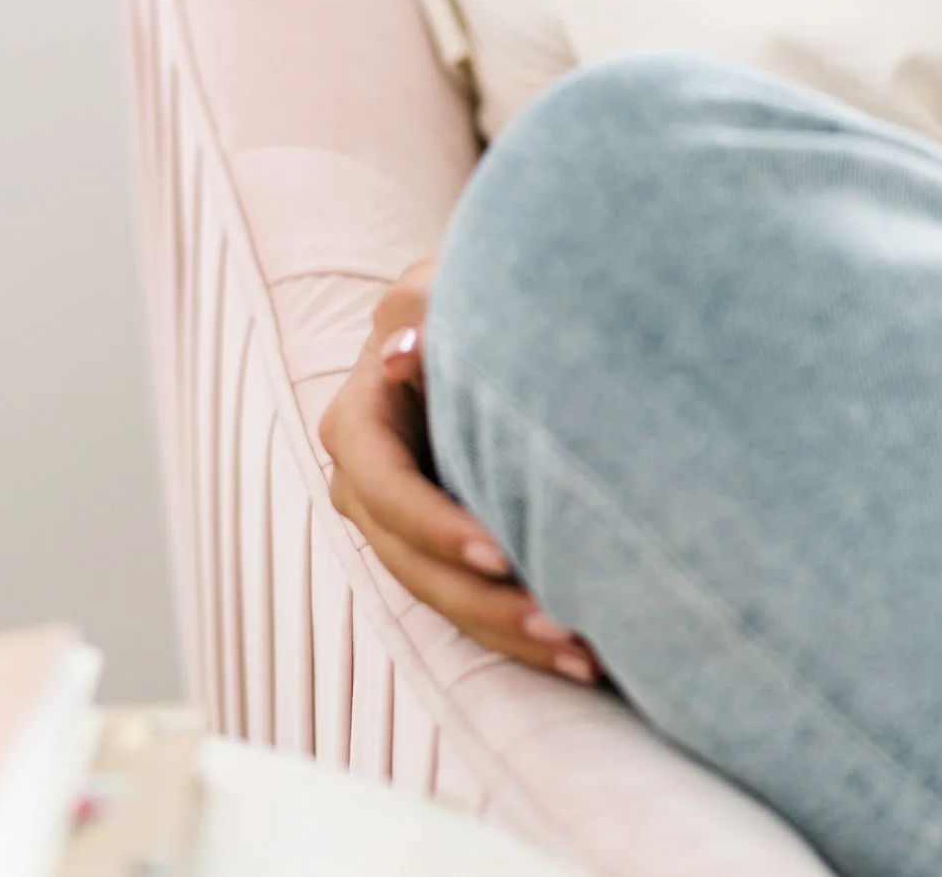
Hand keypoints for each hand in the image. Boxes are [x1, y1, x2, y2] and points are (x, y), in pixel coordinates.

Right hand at [317, 258, 599, 683]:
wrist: (479, 326)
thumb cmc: (460, 296)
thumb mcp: (437, 286)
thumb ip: (418, 308)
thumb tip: (400, 352)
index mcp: (356, 424)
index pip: (385, 489)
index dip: (434, 526)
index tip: (499, 552)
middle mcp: (366, 487)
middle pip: (414, 564)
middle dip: (485, 603)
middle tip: (561, 624)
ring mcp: (402, 528)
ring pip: (446, 599)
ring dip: (511, 634)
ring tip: (584, 653)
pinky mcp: (444, 552)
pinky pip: (475, 605)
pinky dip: (524, 634)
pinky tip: (585, 654)